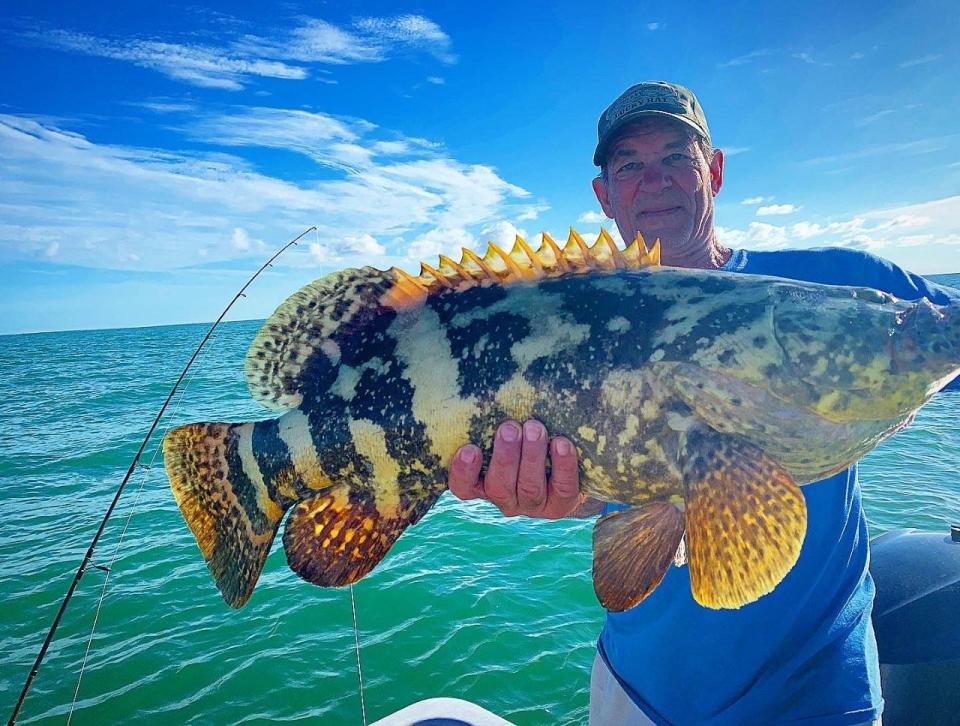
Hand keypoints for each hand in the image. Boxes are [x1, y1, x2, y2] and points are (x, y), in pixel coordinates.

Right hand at [447, 418, 582, 518]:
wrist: (565, 468)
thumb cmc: (523, 439)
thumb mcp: (506, 432)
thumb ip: (491, 418)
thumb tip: (486, 380)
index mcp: (483, 484)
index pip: (464, 487)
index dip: (463, 472)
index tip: (469, 449)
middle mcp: (506, 499)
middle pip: (499, 486)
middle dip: (505, 456)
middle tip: (509, 428)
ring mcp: (533, 504)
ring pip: (529, 488)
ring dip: (531, 456)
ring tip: (534, 428)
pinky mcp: (561, 505)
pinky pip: (562, 488)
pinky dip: (562, 465)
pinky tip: (561, 443)